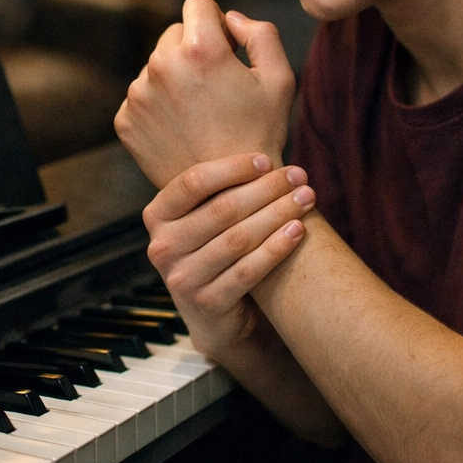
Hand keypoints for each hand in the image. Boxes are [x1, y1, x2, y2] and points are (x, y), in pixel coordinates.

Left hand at [115, 0, 295, 188]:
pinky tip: (182, 128)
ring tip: (200, 113)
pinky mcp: (125, 120)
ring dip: (175, 78)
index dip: (217, 22)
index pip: (198, 4)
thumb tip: (230, 18)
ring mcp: (138, 95)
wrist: (229, 193)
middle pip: (173, 33)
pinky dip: (158, 105)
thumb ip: (260, 32)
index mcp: (199, 49)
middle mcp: (161, 66)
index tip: (228, 49)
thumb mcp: (279, 78)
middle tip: (216, 85)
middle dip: (194, 49)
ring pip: (156, 65)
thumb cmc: (259, 133)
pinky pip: (142, 95)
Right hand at [143, 153, 314, 360]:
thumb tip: (263, 147)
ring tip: (306, 198)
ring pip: (238, 239)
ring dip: (278, 214)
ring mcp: (181, 278)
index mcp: (156, 215)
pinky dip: (276, 248)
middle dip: (266, 189)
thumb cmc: (216, 250)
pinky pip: (248, 271)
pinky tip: (298, 231)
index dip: (233, 168)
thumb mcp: (204, 217)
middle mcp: (161, 247)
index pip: (192, 182)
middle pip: (221, 209)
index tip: (268, 159)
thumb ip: (219, 187)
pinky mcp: (206, 304)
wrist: (215, 315)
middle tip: (299, 176)